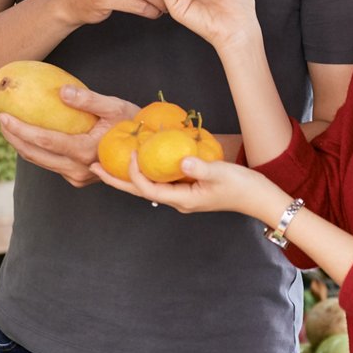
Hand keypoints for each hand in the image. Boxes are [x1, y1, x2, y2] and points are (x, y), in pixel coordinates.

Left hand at [0, 84, 139, 186]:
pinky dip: (35, 150)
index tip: (3, 116)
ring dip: (21, 145)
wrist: (146, 149)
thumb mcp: (114, 106)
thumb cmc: (133, 123)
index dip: (21, 129)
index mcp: (86, 152)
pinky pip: (50, 163)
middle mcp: (79, 170)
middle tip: (0, 119)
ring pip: (40, 162)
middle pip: (36, 155)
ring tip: (7, 126)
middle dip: (14, 138)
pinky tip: (26, 135)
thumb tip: (61, 91)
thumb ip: (88, 99)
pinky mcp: (77, 177)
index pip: (45, 142)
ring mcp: (78, 177)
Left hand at [90, 148, 287, 220]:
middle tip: (92, 167)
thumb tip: (179, 161)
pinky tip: (141, 159)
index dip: (133, 171)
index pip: (147, 188)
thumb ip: (199, 166)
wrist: (260, 198)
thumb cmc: (243, 186)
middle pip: (139, 191)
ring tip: (108, 164)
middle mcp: (178, 201)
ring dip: (128, 176)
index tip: (129, 152)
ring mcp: (183, 196)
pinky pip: (160, 181)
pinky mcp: (188, 188)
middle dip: (115, 180)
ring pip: (148, 186)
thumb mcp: (221, 173)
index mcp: (182, 199)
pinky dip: (146, 171)